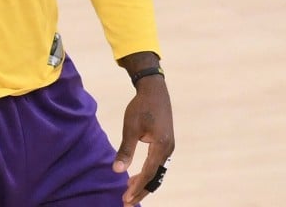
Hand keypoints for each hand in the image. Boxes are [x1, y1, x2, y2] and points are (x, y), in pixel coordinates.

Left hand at [112, 76, 173, 205]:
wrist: (154, 90)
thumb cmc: (141, 107)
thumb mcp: (131, 127)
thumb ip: (125, 150)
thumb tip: (117, 170)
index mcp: (161, 146)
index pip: (149, 173)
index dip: (137, 187)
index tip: (126, 198)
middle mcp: (168, 149)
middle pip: (155, 177)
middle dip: (141, 190)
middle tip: (126, 202)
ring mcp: (168, 147)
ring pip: (157, 172)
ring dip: (144, 183)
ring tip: (129, 192)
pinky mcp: (165, 144)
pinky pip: (157, 165)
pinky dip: (147, 174)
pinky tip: (135, 177)